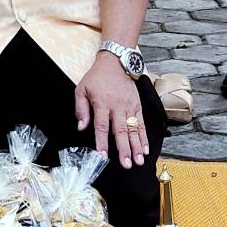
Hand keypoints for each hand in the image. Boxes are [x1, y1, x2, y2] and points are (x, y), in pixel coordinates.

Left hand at [75, 52, 146, 168]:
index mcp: (101, 103)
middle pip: (120, 131)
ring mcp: (129, 107)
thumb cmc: (96, 77)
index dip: (102, 142)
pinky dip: (144, 137)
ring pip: (133, 129)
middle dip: (124, 149)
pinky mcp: (137, 106)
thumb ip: (81, 109)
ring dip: (136, 146)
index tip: (103, 156)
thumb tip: (81, 127)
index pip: (101, 126)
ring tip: (138, 160)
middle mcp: (117, 107)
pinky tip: (145, 149)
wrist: (115, 63)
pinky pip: (142, 123)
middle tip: (126, 164)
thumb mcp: (81, 89)